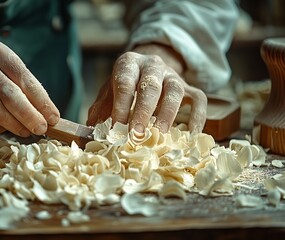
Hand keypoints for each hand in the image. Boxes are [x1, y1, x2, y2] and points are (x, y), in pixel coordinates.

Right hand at [0, 30, 59, 136]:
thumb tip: (42, 107)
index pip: (26, 79)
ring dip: (12, 123)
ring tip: (25, 132)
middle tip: (41, 128)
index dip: (42, 101)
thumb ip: (17, 79)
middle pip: (11, 95)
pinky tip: (1, 129)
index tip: (54, 117)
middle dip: (30, 115)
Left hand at [87, 43, 206, 132]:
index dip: (120, 106)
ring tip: (160, 135)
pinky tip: (191, 136)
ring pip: (175, 90)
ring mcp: (173, 75)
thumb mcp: (108, 93)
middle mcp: (152, 65)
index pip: (124, 83)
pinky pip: (199, 99)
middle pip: (151, 85)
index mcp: (129, 64)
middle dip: (143, 111)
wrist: (147, 69)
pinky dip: (197, 117)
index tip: (116, 127)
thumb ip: (101, 110)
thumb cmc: (124, 86)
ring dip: (168, 114)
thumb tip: (93, 134)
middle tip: (137, 134)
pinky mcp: (189, 87)